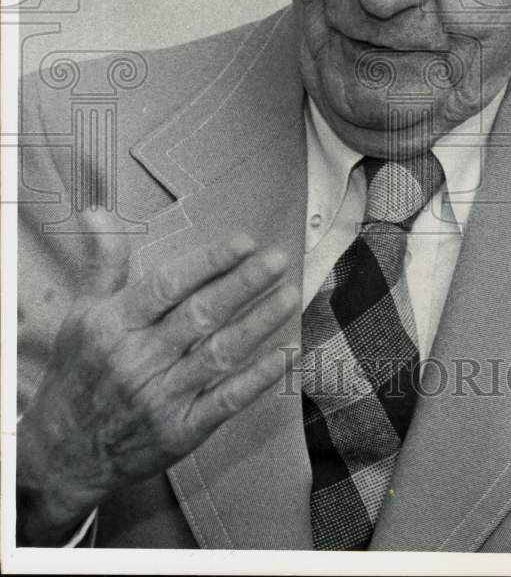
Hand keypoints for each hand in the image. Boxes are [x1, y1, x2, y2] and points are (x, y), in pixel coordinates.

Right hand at [17, 229, 298, 545]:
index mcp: (115, 326)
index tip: (244, 241)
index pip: (167, 286)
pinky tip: (285, 353)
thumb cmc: (78, 375)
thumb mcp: (82, 315)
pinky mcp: (181, 432)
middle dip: (243, 285)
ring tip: (289, 294)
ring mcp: (162, 398)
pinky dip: (258, 378)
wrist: (62, 457)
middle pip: (200, 316)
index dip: (208, 263)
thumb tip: (98, 211)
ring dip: (259, 323)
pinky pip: (226, 401)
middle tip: (278, 259)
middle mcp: (139, 360)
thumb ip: (102, 264)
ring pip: (219, 354)